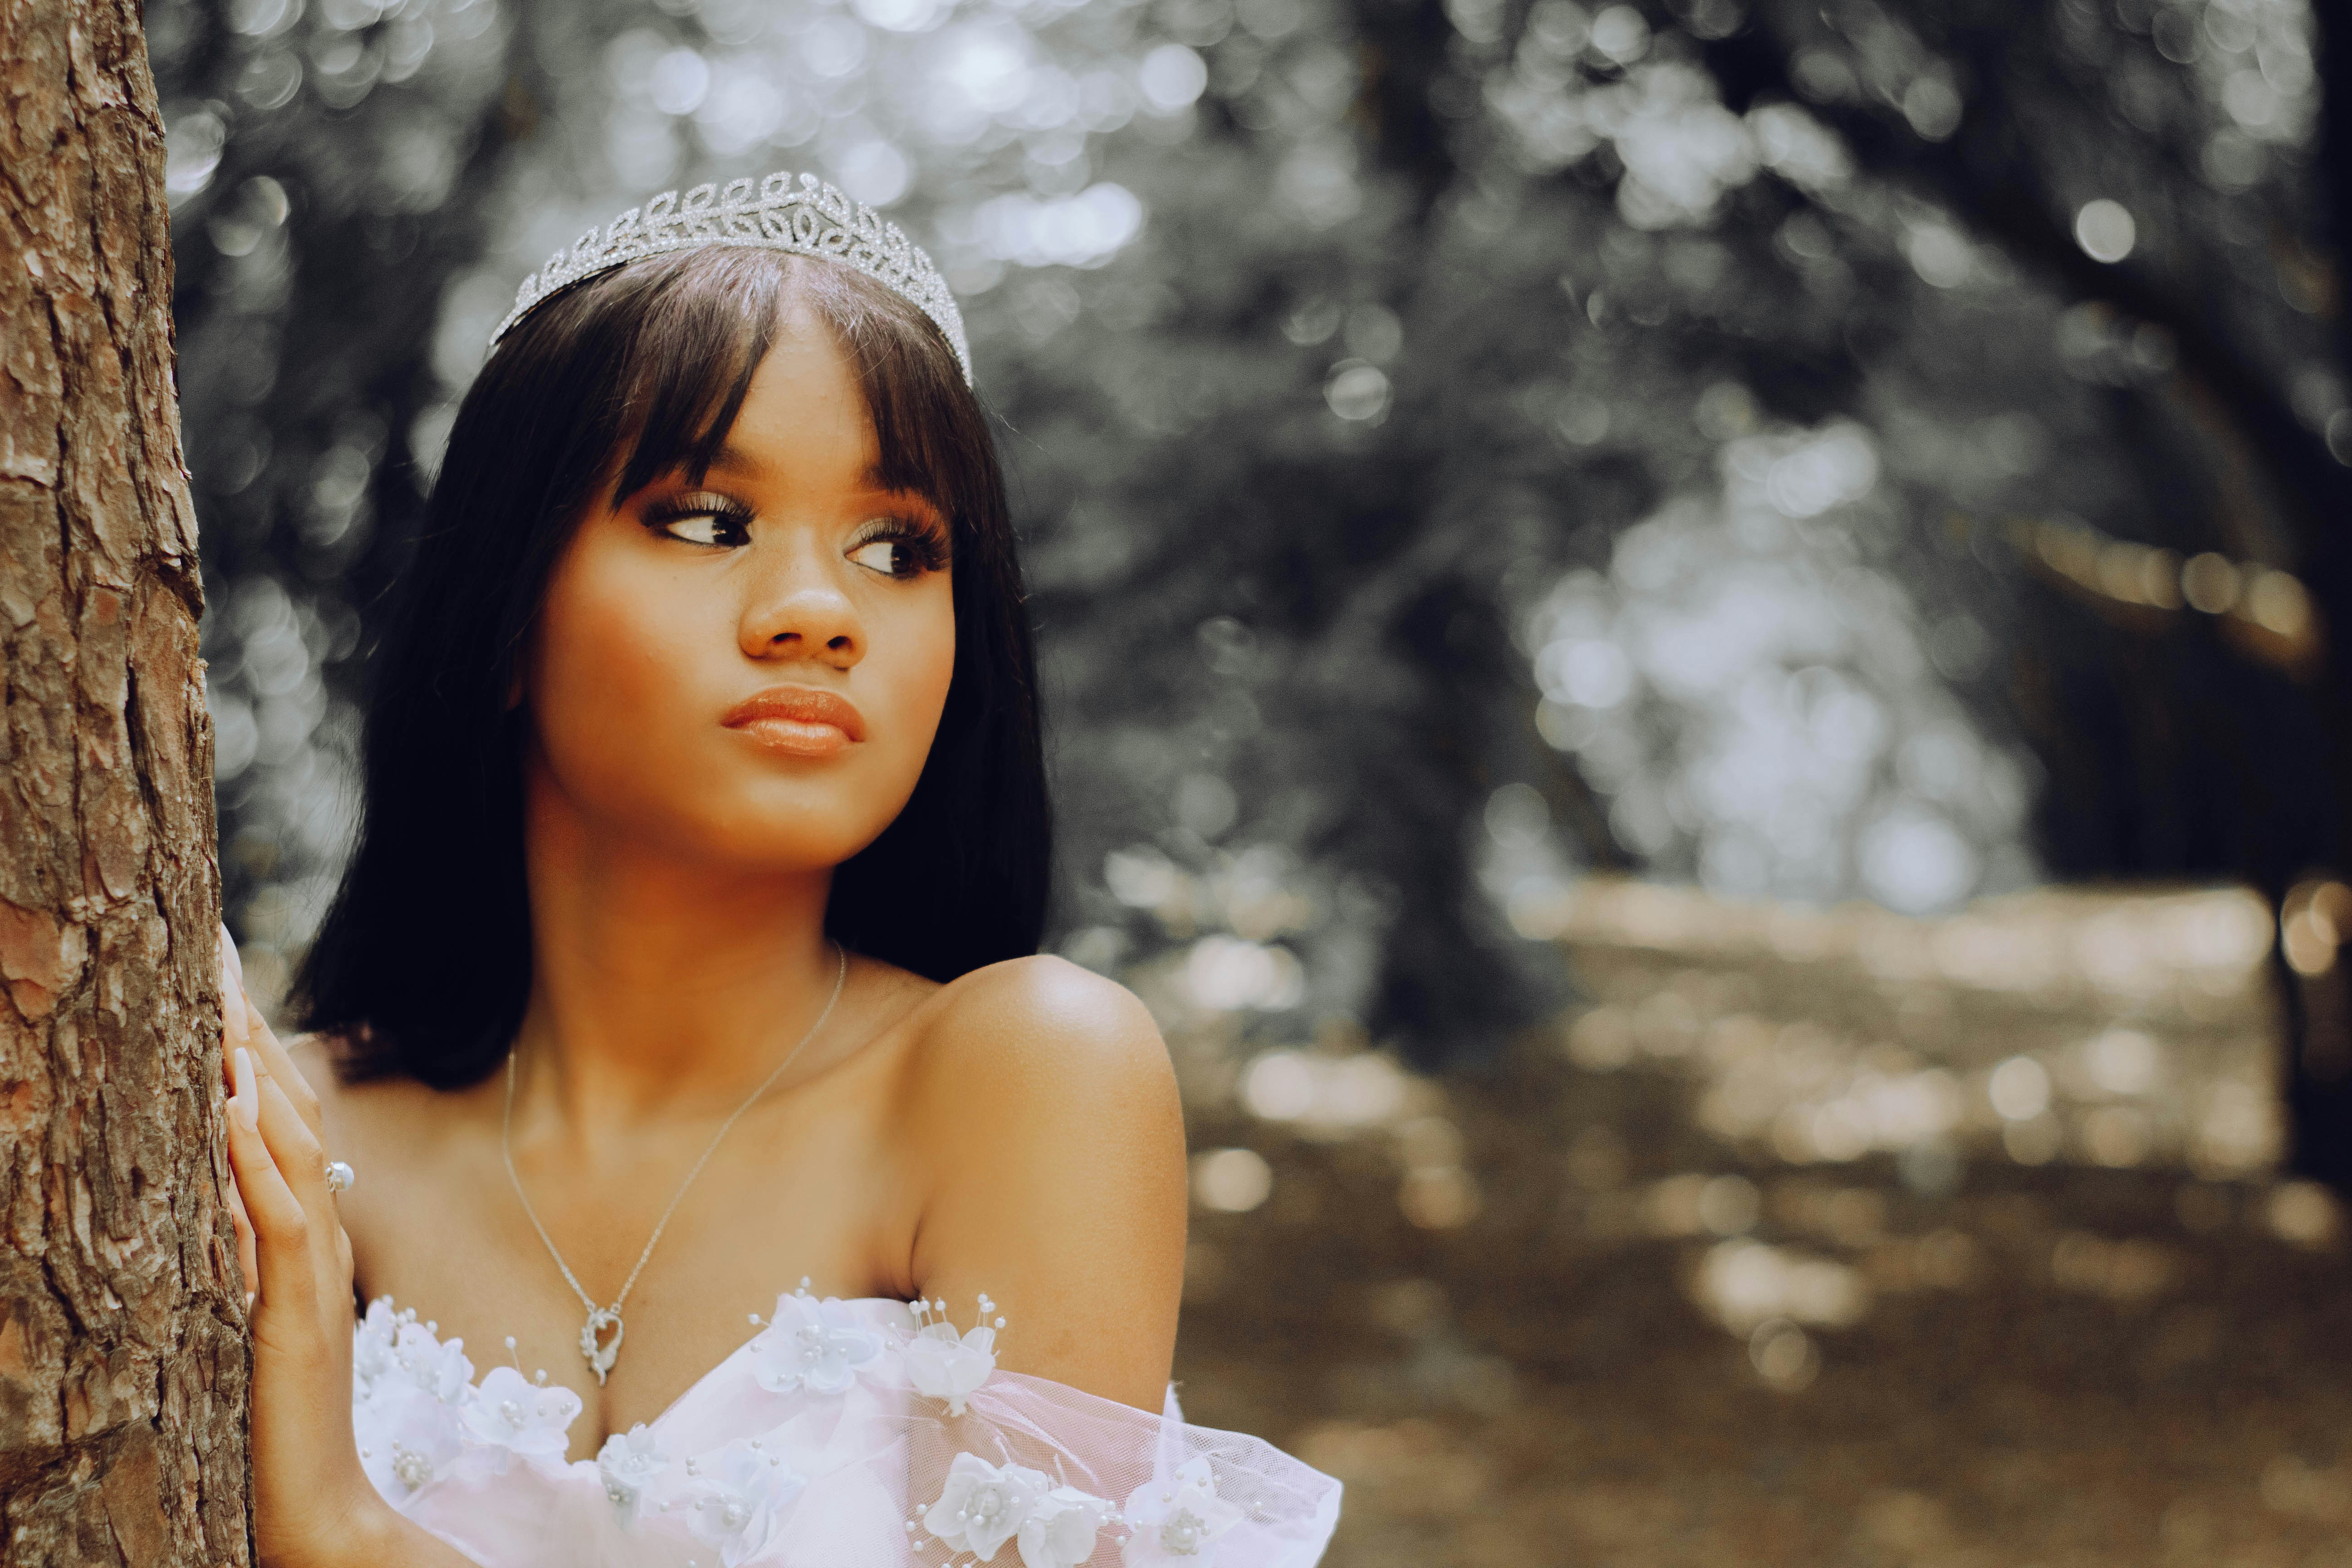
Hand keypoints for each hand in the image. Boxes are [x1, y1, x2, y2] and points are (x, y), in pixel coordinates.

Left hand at [218, 927, 377, 1567]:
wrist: (317, 1508)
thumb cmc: (270, 1424)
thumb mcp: (240, 1319)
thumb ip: (233, 1250)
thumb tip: (200, 1179)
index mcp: (300, 1230)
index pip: (271, 1113)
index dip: (242, 1040)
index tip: (212, 968)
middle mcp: (315, 1231)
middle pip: (283, 1105)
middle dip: (243, 1024)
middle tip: (212, 943)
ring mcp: (310, 1267)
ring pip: (288, 1142)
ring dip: (251, 1068)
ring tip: (219, 998)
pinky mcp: (295, 1308)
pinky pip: (281, 1213)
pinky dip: (257, 1154)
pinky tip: (233, 1104)